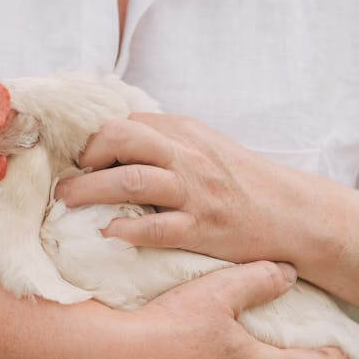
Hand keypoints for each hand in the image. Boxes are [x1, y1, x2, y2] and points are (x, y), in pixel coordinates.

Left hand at [55, 113, 299, 263]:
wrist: (293, 214)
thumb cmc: (243, 184)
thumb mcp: (205, 149)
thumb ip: (166, 144)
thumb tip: (114, 148)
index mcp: (185, 132)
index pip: (126, 123)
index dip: (95, 141)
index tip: (78, 163)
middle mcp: (187, 156)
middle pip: (121, 139)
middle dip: (85, 158)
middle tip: (64, 181)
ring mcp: (194, 192)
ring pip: (130, 181)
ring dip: (90, 191)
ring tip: (66, 203)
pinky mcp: (202, 228)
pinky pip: (156, 227)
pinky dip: (126, 230)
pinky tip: (107, 234)